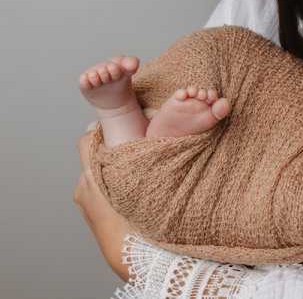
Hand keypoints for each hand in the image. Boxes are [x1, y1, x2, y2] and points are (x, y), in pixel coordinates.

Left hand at [72, 129, 133, 281]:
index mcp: (93, 176)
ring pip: (97, 171)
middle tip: (135, 145)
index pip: (88, 139)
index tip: (122, 123)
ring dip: (112, 167)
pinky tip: (129, 189)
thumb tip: (140, 136)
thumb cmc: (139, 221)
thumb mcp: (141, 183)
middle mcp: (83, 185)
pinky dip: (109, 183)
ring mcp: (83, 199)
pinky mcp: (88, 210)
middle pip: (94, 154)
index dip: (103, 128)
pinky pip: (97, 187)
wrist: (130, 256)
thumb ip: (136, 158)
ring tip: (135, 169)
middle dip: (112, 148)